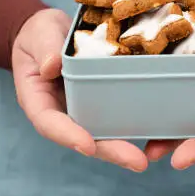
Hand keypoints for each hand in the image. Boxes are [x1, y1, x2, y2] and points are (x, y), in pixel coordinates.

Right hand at [12, 9, 147, 172]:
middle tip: (137, 162)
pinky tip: (155, 134)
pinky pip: (114, 118)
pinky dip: (132, 127)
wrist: (52, 32)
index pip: (49, 124)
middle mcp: (62, 112)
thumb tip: (52, 66)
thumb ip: (44, 48)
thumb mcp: (39, 34)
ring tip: (147, 159)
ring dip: (123, 148)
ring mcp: (82, 110)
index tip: (87, 146)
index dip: (68, 136)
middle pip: (83, 138)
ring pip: (102, 134)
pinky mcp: (100, 103)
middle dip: (109, 151)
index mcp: (39, 101)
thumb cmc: (40, 33)